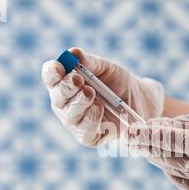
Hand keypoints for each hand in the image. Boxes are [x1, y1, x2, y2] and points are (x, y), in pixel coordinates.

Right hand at [41, 48, 163, 146]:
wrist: (137, 101)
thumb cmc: (116, 82)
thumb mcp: (106, 68)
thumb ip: (90, 62)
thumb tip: (73, 53)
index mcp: (64, 83)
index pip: (51, 77)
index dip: (52, 72)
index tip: (58, 66)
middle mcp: (65, 104)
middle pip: (58, 97)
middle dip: (66, 87)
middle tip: (78, 79)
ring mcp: (75, 121)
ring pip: (70, 115)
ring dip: (79, 102)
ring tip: (91, 93)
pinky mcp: (88, 137)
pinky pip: (84, 130)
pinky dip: (91, 118)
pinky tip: (99, 108)